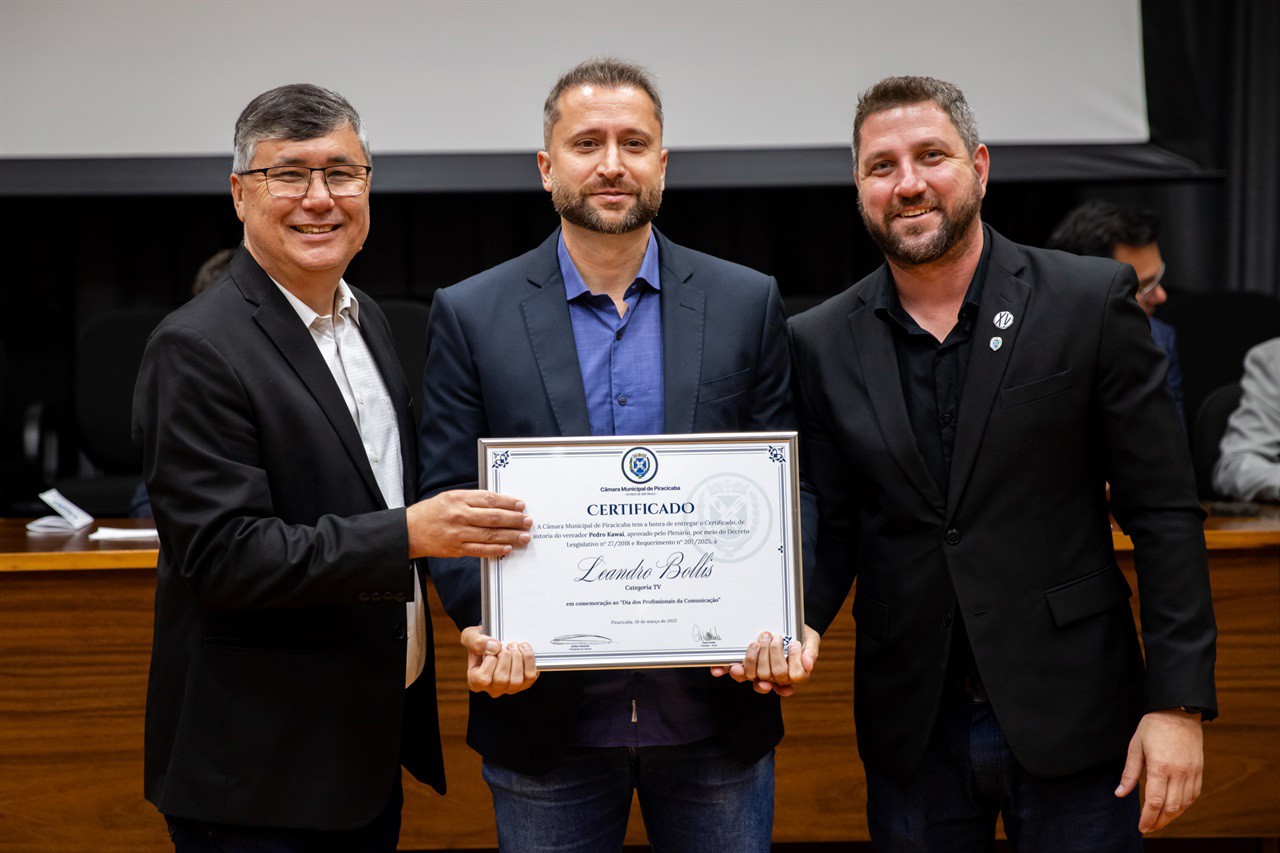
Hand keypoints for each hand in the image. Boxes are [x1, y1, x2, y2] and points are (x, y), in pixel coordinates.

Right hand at [407, 490, 531, 558]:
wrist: (410, 531)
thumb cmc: (432, 512)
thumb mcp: (450, 497)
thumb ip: (473, 499)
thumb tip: (499, 503)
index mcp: (458, 499)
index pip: (489, 499)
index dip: (508, 502)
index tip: (521, 505)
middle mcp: (459, 515)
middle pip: (493, 517)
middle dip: (514, 520)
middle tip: (528, 521)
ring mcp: (458, 533)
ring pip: (490, 535)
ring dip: (510, 536)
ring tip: (523, 537)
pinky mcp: (456, 549)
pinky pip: (480, 550)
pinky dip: (495, 550)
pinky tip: (507, 549)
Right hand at [461, 625, 538, 697]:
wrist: (496, 640)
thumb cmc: (482, 642)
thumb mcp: (470, 636)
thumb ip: (475, 641)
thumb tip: (494, 648)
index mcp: (475, 681)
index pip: (483, 679)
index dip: (491, 660)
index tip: (493, 649)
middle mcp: (492, 688)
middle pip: (501, 680)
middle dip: (506, 657)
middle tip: (506, 645)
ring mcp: (509, 688)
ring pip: (516, 681)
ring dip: (518, 658)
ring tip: (514, 646)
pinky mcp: (524, 683)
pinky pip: (530, 676)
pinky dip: (529, 660)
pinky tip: (523, 649)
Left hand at [710, 624, 819, 696]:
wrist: (784, 620)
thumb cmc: (798, 632)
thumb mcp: (810, 639)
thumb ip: (811, 651)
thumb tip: (808, 665)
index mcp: (788, 673)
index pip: (787, 681)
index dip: (789, 665)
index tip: (794, 645)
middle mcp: (771, 676)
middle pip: (766, 677)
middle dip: (769, 656)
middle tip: (771, 636)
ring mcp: (756, 670)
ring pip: (750, 676)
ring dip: (750, 662)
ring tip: (754, 644)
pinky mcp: (742, 662)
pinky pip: (731, 670)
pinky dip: (724, 671)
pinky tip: (717, 670)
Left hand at [1115, 709, 1204, 832]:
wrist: (1179, 711)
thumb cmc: (1153, 726)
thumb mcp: (1135, 746)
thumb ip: (1129, 772)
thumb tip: (1120, 793)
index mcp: (1160, 766)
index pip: (1154, 800)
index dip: (1148, 817)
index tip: (1142, 827)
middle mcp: (1178, 772)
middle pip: (1171, 807)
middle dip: (1159, 821)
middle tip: (1148, 827)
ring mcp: (1191, 772)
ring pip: (1184, 804)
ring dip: (1171, 816)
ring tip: (1159, 821)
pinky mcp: (1199, 770)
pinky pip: (1194, 795)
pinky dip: (1184, 805)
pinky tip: (1175, 808)